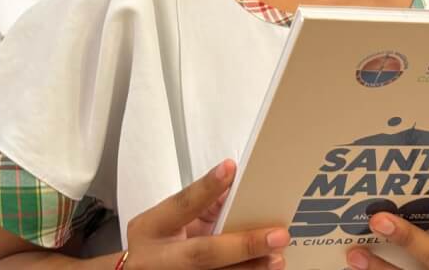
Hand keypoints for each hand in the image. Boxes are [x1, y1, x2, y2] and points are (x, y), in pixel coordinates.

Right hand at [124, 159, 290, 268]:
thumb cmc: (157, 241)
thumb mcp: (167, 219)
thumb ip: (200, 204)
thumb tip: (236, 186)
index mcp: (151, 228)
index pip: (181, 205)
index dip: (206, 188)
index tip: (230, 169)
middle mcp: (158, 259)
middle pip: (202, 254)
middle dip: (243, 245)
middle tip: (277, 235)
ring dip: (251, 268)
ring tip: (277, 257)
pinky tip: (264, 269)